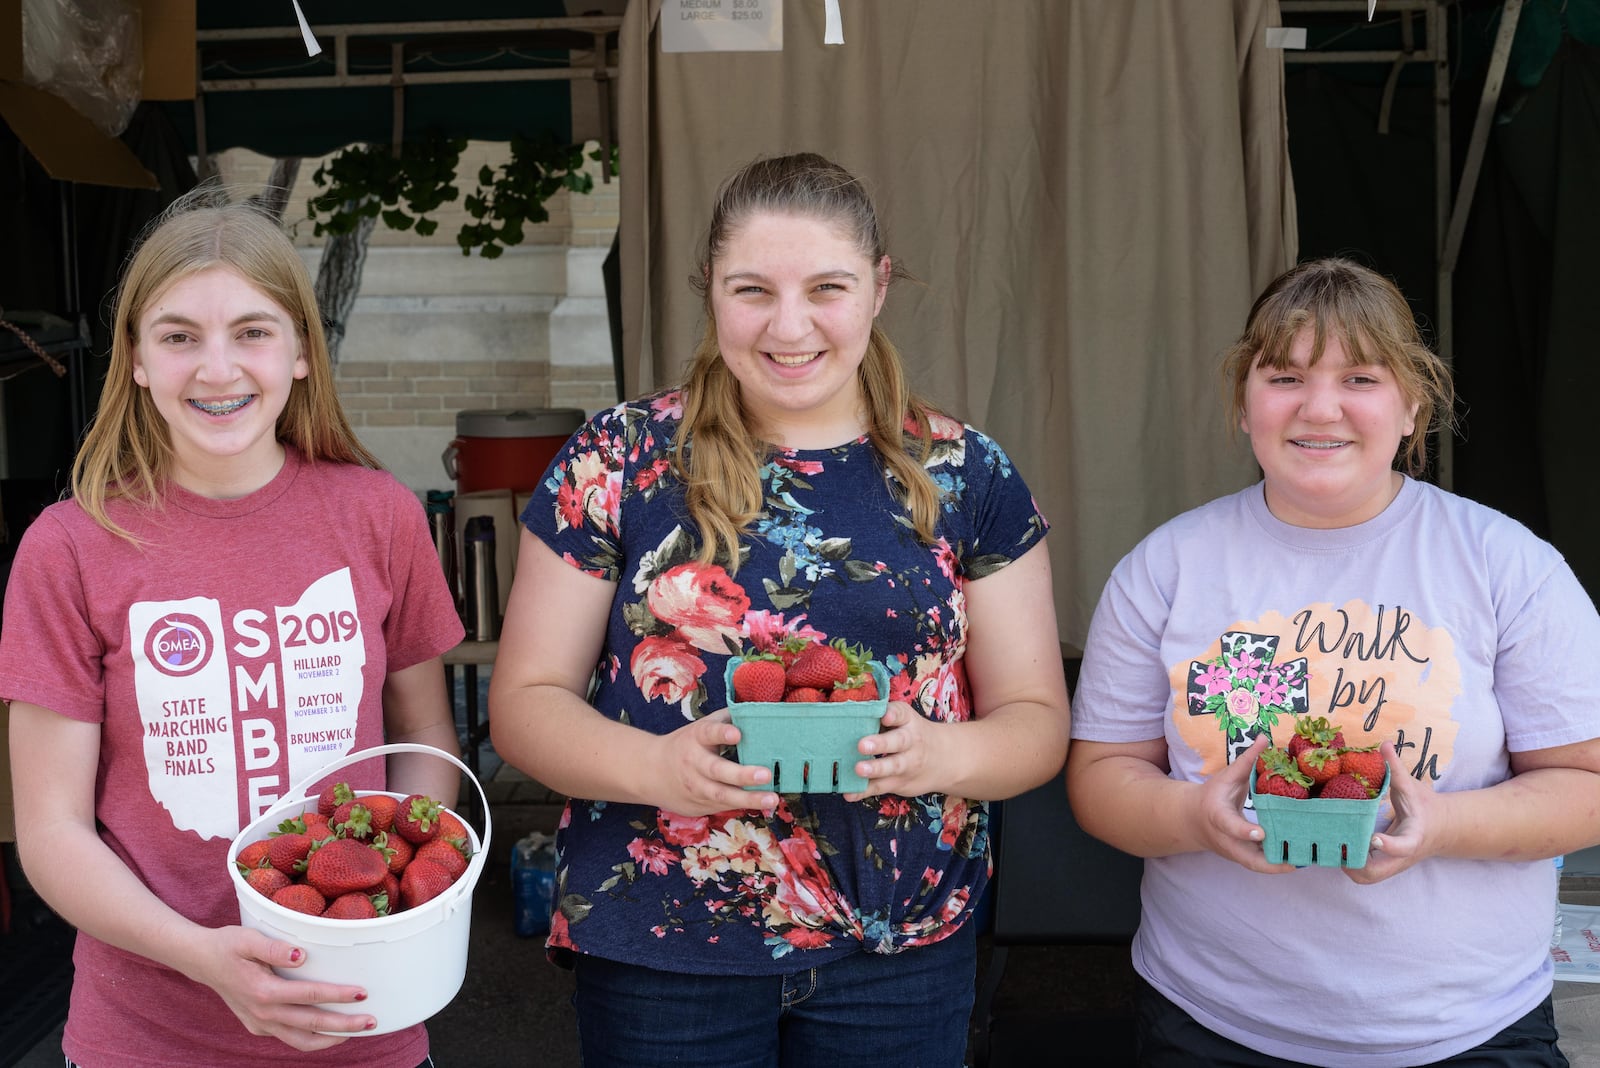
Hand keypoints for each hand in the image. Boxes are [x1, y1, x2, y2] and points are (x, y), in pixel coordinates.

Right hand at [185, 925, 373, 1049]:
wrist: (202, 960)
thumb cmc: (228, 945)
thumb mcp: (248, 939)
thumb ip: (274, 948)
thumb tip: (302, 956)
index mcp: (263, 991)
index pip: (309, 996)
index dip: (338, 996)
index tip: (362, 993)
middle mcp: (262, 1013)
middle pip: (311, 1025)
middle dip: (344, 1025)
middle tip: (372, 1021)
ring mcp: (260, 1023)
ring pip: (300, 1041)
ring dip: (330, 1039)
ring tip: (357, 1031)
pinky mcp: (258, 1026)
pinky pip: (290, 1038)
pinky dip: (312, 1038)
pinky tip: (330, 1031)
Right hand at [647, 708, 777, 815]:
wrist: (650, 771)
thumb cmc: (687, 744)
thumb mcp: (701, 727)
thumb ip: (727, 719)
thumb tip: (759, 709)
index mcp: (696, 737)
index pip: (708, 733)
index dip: (721, 733)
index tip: (737, 734)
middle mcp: (694, 763)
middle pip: (717, 770)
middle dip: (742, 774)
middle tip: (766, 774)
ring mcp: (696, 787)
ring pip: (722, 795)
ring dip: (748, 799)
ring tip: (772, 799)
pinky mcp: (698, 805)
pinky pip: (723, 806)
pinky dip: (743, 806)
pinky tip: (763, 806)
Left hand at [842, 701, 950, 800]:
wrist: (945, 759)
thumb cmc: (912, 735)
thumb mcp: (905, 721)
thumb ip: (881, 718)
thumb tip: (849, 716)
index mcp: (909, 722)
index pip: (902, 714)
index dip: (893, 714)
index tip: (884, 716)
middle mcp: (910, 742)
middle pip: (898, 742)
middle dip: (880, 743)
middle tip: (862, 745)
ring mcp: (906, 764)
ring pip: (892, 767)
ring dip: (875, 769)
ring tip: (859, 769)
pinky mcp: (899, 782)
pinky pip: (880, 787)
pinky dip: (864, 791)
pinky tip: (850, 794)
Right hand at [1193, 735, 1297, 873]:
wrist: (1194, 820)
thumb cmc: (1213, 795)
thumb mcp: (1226, 776)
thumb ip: (1247, 760)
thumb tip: (1264, 738)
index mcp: (1218, 816)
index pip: (1229, 825)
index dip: (1244, 830)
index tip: (1261, 832)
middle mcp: (1225, 839)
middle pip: (1247, 858)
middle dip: (1270, 863)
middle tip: (1296, 861)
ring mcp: (1234, 852)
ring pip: (1257, 866)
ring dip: (1280, 866)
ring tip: (1306, 859)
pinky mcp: (1242, 858)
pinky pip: (1261, 864)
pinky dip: (1280, 864)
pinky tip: (1301, 858)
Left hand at [1344, 741, 1430, 884]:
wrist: (1441, 828)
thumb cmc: (1424, 806)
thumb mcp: (1412, 787)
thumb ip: (1396, 768)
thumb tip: (1384, 743)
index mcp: (1414, 836)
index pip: (1403, 847)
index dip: (1389, 845)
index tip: (1374, 838)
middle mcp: (1402, 857)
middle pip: (1376, 873)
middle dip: (1353, 863)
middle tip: (1336, 843)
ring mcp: (1392, 864)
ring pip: (1366, 878)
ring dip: (1347, 866)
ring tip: (1330, 843)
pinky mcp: (1384, 866)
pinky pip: (1363, 873)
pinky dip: (1347, 864)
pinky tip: (1333, 845)